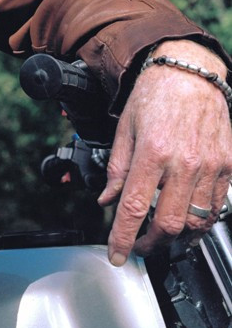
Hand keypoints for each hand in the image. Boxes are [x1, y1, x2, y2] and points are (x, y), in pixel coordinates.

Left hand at [98, 41, 231, 265]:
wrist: (189, 73)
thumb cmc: (154, 95)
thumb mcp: (124, 128)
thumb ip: (116, 169)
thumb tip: (107, 200)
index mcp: (151, 151)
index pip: (135, 207)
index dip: (124, 237)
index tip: (117, 254)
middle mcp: (183, 162)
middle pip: (169, 223)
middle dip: (151, 244)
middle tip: (139, 247)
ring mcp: (210, 166)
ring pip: (196, 221)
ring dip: (177, 237)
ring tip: (161, 236)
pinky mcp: (227, 166)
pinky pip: (216, 207)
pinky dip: (200, 221)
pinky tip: (186, 219)